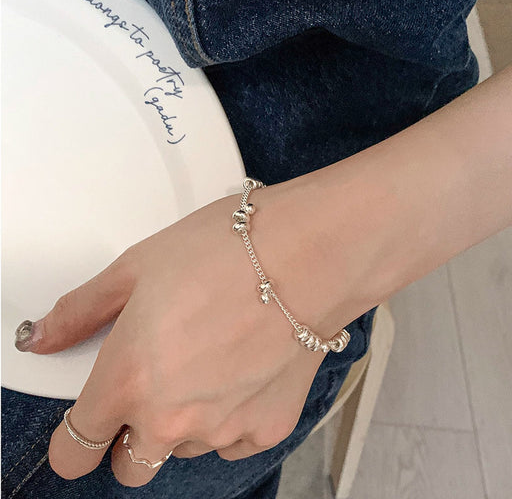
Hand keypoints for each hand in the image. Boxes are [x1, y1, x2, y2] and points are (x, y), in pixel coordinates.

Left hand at [25, 185, 334, 486]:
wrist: (307, 255)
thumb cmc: (227, 251)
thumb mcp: (137, 267)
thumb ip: (80, 311)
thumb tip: (42, 336)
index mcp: (128, 379)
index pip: (74, 450)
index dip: (74, 441)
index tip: (85, 427)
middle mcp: (172, 418)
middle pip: (130, 467)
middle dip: (131, 436)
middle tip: (155, 383)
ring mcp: (223, 428)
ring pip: (185, 448)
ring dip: (186, 420)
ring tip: (210, 360)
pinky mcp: (267, 427)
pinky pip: (234, 439)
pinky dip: (230, 415)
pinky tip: (243, 369)